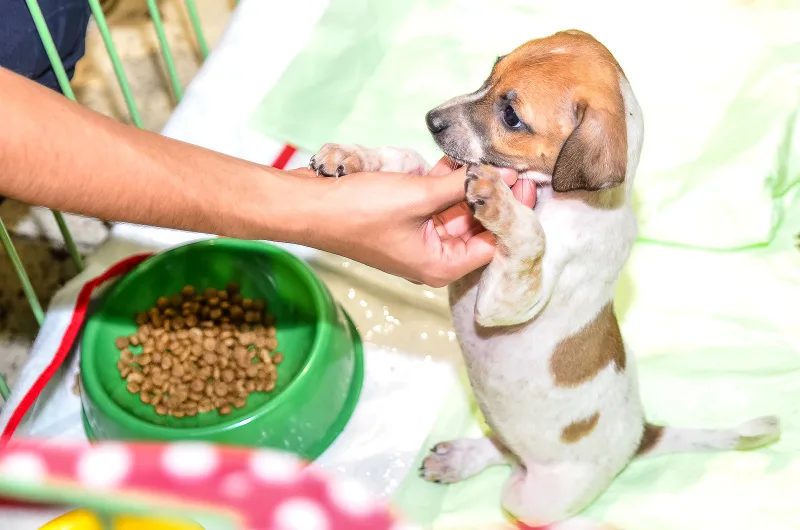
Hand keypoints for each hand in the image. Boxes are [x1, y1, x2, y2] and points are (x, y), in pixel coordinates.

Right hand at [307, 157, 534, 286]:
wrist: (309, 207)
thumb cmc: (360, 211)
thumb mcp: (419, 196)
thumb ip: (463, 185)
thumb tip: (500, 176)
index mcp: (440, 265)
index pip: (492, 242)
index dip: (510, 213)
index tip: (527, 183)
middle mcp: (433, 256)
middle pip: (476, 227)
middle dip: (492, 197)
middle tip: (514, 166)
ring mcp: (418, 238)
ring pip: (456, 212)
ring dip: (469, 187)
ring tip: (492, 159)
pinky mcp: (404, 220)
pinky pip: (435, 203)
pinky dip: (446, 184)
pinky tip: (459, 161)